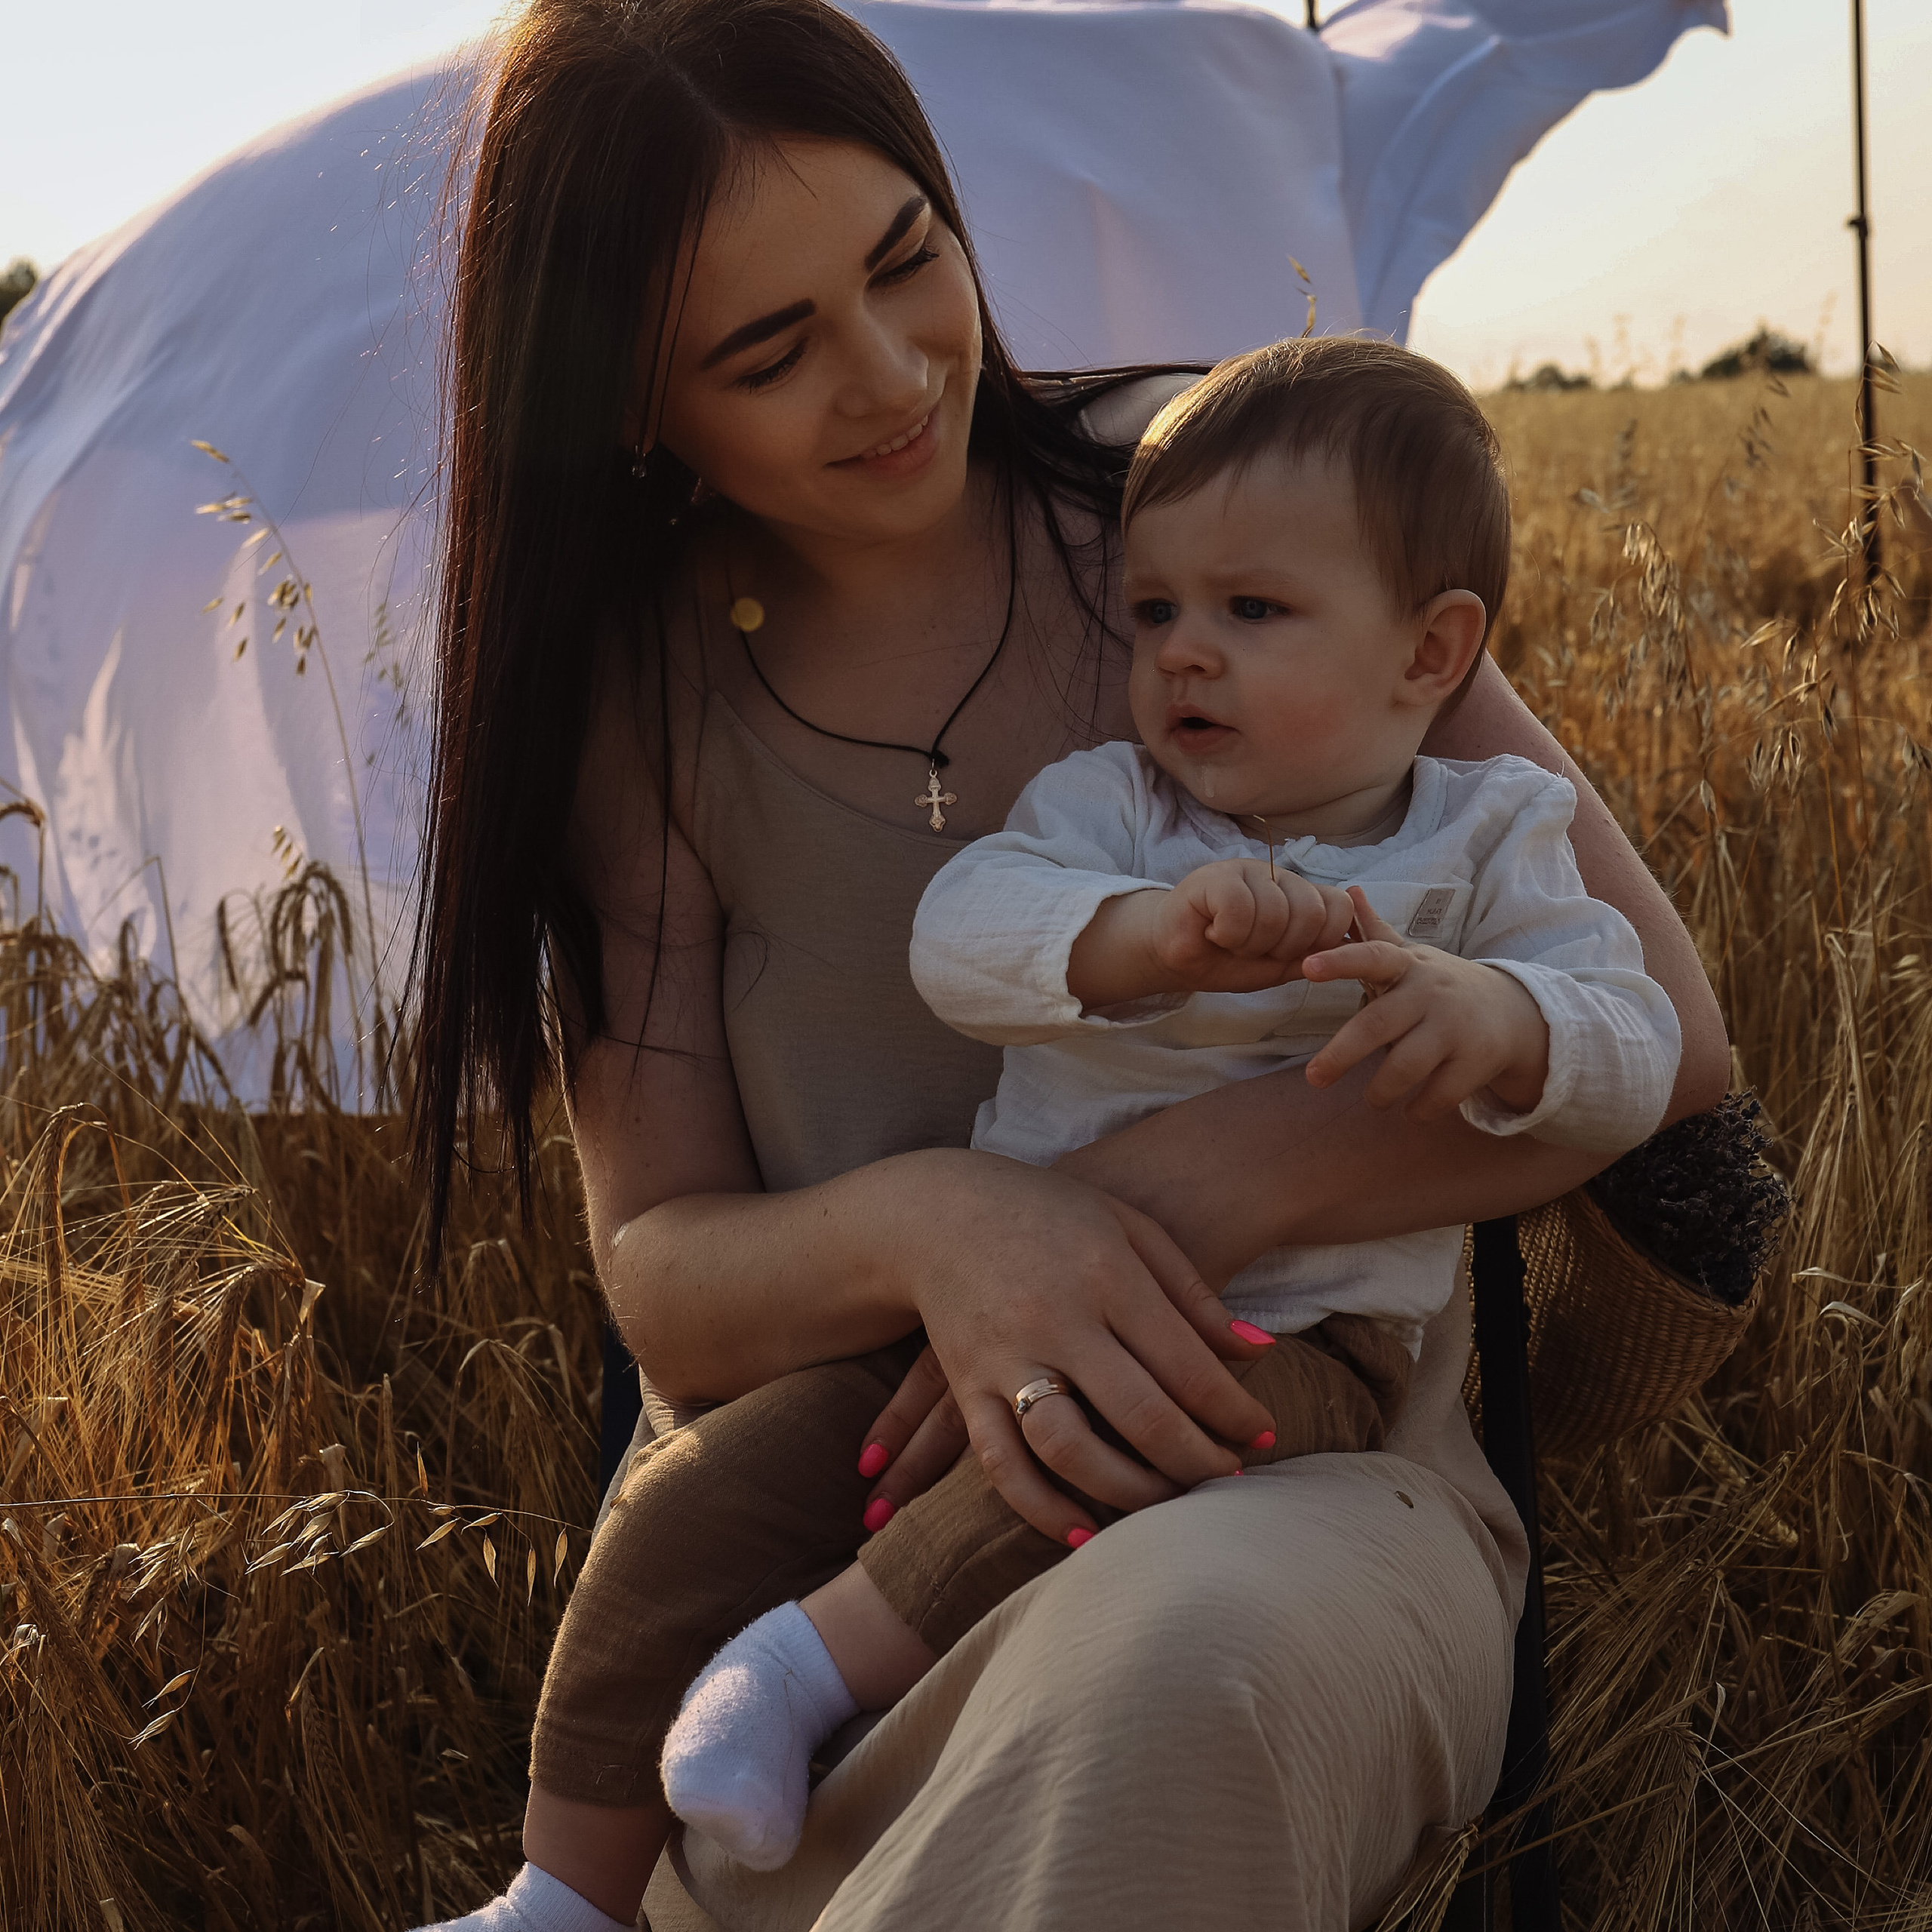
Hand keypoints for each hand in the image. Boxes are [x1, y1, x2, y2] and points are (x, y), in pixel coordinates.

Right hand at [874, 1151, 1278, 1544]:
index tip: (1264, 1436)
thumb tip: (1260, 1355)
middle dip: (1195, 1461)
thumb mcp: (1130, 1229)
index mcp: (1105, 1274)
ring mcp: (1004, 1356)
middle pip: (1138, 1415)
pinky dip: (1041, 1507)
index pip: (1186, 1364)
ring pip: (1069, 1448)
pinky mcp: (967, 1385)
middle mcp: (1055, 1319)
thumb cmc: (1052, 1215)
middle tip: (1229, 1481)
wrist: (938, 1211)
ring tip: (1168, 1508)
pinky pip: (1001, 1462)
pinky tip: (1085, 1534)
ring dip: (1129, 1492)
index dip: (1234, 1412)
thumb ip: (1192, 1294)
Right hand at [1068, 860, 1355, 1007]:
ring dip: (1249, 944)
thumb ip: (1314, 954)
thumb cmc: (1226, 959)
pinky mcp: (1216, 876)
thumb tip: (1353, 947)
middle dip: (1282, 947)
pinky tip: (1213, 932)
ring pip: (1275, 914)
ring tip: (1229, 942)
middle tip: (1253, 950)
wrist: (1175, 957)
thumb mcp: (1279, 964)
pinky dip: (1228, 934)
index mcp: (1300, 895)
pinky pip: (1240, 909)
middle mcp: (1278, 877)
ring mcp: (1248, 871)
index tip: (1289, 955)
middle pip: (1311, 913)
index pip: (1338, 907)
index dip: (1321, 940)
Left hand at [1301, 889, 1550, 1119]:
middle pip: (1377, 1025)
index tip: (1307, 967)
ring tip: (1373, 1100)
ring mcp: (1455, 1029)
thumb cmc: (1439, 987)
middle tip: (1314, 1078)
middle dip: (1341, 1055)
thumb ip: (1375, 933)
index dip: (1339, 961)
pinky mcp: (1477, 1062)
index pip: (1372, 956)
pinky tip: (1411, 1111)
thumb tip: (1348, 892)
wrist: (1512, 1011)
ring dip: (1381, 1091)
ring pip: (1406, 1068)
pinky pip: (1438, 1095)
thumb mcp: (1410, 958)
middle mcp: (1430, 994)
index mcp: (1407, 966)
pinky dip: (1419, 1110)